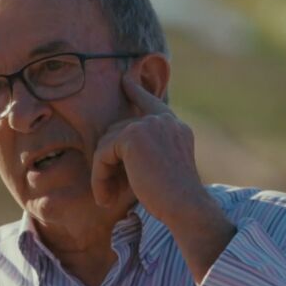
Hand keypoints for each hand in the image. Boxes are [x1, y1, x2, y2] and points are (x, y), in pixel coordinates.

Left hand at [91, 77, 205, 223]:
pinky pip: (102, 154)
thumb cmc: (175, 199)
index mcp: (175, 127)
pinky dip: (99, 177)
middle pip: (119, 131)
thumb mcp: (163, 168)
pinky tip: (105, 198)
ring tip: (107, 198)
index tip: (125, 80)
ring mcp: (148, 124)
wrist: (185, 206)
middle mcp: (164, 120)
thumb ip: (147, 150)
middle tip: (108, 191)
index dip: (136, 90)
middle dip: (109, 161)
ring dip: (102, 173)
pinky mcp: (131, 136)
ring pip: (108, 143)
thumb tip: (114, 145)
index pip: (151, 103)